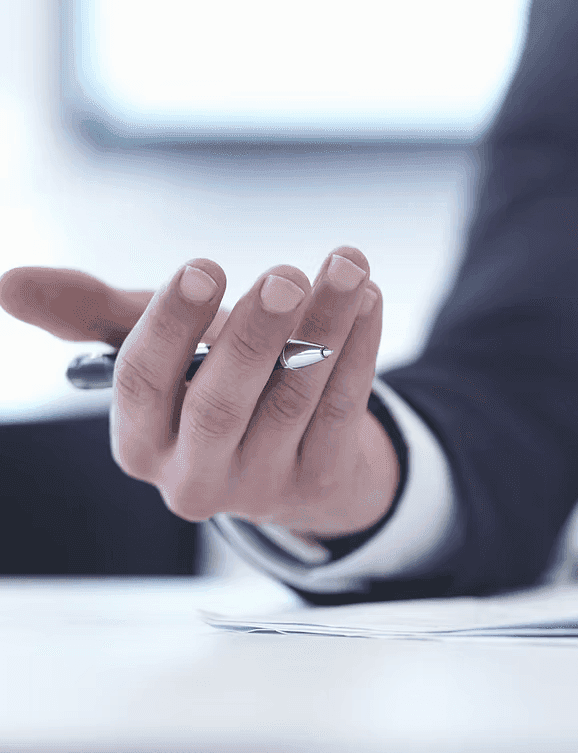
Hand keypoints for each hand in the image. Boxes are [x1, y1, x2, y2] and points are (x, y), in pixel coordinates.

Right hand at [0, 250, 398, 537]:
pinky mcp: (321, 480)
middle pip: (221, 403)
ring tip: (346, 268)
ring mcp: (262, 485)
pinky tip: (367, 299)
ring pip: (294, 401)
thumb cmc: (206, 385)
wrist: (290, 451)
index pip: (142, 383)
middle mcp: (194, 476)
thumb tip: (8, 283)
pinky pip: (344, 409)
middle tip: (286, 276)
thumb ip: (90, 314)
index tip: (203, 267)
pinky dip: (359, 350)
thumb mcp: (150, 349)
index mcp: (139, 442)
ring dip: (325, 329)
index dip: (170, 324)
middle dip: (255, 336)